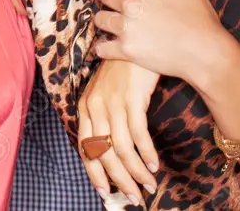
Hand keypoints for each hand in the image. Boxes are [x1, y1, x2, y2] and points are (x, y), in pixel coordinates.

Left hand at [77, 59, 159, 203]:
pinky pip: (138, 134)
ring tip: (148, 185)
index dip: (94, 173)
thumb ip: (104, 118)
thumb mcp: (106, 93)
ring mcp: (112, 102)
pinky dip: (147, 153)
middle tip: (133, 197)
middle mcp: (95, 106)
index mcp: (85, 107)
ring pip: (121, 148)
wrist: (137, 44)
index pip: (85, 147)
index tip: (104, 193)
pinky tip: (154, 164)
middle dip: (118, 180)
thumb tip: (112, 152)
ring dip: (136, 171)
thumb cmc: (123, 72)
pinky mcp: (131, 98)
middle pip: (103, 153)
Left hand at [94, 0, 227, 85]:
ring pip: (100, 19)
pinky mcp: (126, 50)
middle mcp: (131, 4)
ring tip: (115, 25)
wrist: (207, 54)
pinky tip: (110, 46)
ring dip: (106, 21)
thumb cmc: (201, 18)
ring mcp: (127, 28)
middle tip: (119, 5)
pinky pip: (101, 48)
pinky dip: (103, 48)